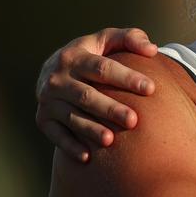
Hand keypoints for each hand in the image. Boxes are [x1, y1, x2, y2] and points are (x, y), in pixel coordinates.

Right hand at [36, 27, 158, 160]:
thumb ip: (131, 38)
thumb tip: (152, 50)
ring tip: (111, 140)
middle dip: (110, 109)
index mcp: (75, 56)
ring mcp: (48, 100)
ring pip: (72, 117)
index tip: (151, 88)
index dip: (126, 77)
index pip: (102, 68)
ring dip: (90, 129)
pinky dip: (69, 146)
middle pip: (86, 96)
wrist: (56, 71)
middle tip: (134, 120)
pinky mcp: (43, 119)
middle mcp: (57, 78)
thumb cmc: (93, 55)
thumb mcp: (108, 40)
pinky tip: (87, 157)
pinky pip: (55, 134)